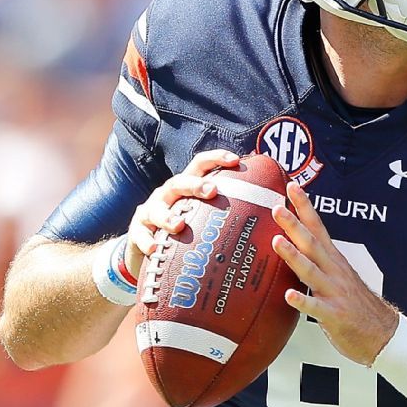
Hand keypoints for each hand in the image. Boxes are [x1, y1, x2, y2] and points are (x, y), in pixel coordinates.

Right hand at [125, 149, 240, 275]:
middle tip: (212, 191)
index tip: (236, 160)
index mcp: (186, 187)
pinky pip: (139, 234)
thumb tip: (270, 209)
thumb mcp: (203, 216)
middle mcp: (167, 194)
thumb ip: (228, 211)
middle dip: (195, 184)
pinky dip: (146, 240)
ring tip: (180, 226)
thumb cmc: (186, 229)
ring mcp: (150, 210)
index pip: (200, 165)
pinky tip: (154, 249)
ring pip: (157, 208)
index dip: (216, 158)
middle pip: (180, 182)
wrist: (149, 246)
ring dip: (168, 217)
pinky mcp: (137, 230)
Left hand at [272, 182, 399, 365]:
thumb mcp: (337, 276)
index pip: (317, 228)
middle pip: (312, 244)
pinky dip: (302, 300)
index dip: (305, 207)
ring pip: (311, 271)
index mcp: (333, 260)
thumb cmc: (354, 305)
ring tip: (276, 242)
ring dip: (293, 255)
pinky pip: (315, 307)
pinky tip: (288, 295)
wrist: (383, 333)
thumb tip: (294, 245)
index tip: (291, 187)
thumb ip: (317, 261)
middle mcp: (334, 271)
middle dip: (294, 225)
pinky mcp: (334, 315)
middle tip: (277, 208)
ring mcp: (334, 292)